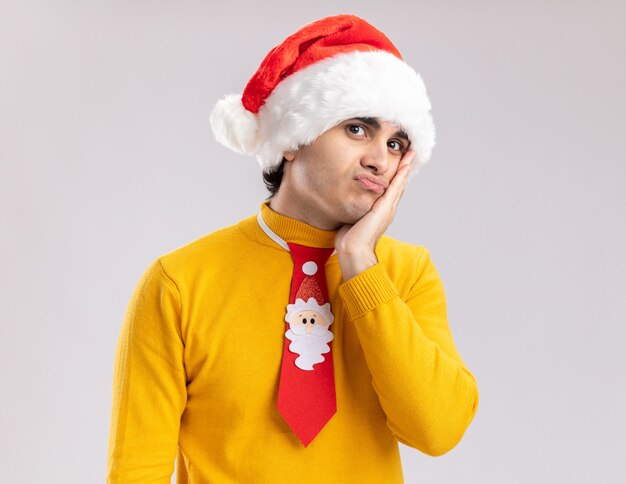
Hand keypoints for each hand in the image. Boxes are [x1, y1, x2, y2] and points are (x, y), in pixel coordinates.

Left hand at [335, 149, 415, 280]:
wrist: (353, 250)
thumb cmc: (349, 238)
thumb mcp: (353, 216)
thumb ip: (356, 207)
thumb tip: (349, 201)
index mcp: (381, 210)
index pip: (391, 188)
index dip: (396, 174)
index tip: (400, 160)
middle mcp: (388, 208)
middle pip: (399, 183)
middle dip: (405, 167)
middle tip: (410, 151)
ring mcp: (388, 208)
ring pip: (399, 183)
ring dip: (406, 167)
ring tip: (411, 153)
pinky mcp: (384, 209)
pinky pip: (395, 188)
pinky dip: (401, 176)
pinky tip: (405, 165)